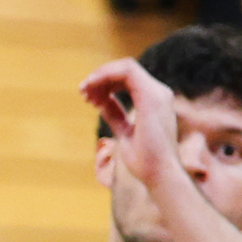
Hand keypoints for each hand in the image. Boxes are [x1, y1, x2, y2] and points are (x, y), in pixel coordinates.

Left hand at [81, 57, 180, 190]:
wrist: (159, 174)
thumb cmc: (145, 161)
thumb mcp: (125, 133)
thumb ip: (116, 116)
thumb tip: (103, 104)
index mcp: (154, 102)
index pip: (128, 78)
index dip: (105, 83)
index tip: (87, 99)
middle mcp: (159, 94)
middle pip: (125, 70)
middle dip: (100, 78)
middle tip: (82, 93)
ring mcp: (157, 94)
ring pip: (125, 67)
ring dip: (100, 76)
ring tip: (85, 93)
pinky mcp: (151, 97)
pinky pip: (127, 72)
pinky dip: (105, 76)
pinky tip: (92, 91)